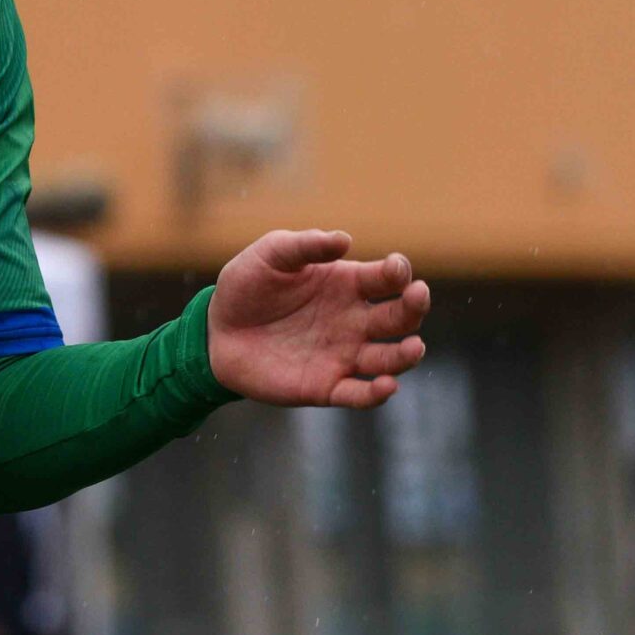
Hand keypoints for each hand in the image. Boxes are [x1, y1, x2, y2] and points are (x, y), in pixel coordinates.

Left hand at [206, 229, 430, 409]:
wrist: (217, 331)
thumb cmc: (247, 286)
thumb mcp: (270, 254)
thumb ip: (305, 245)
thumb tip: (344, 240)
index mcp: (347, 284)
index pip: (386, 278)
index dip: (398, 272)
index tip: (396, 269)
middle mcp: (354, 320)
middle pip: (399, 317)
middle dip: (414, 306)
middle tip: (417, 296)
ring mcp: (343, 354)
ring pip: (390, 358)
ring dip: (407, 355)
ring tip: (414, 347)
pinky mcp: (326, 386)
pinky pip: (360, 394)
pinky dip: (377, 393)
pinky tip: (386, 386)